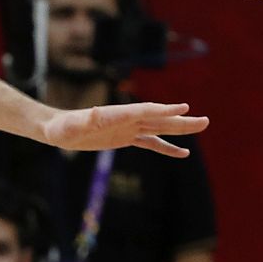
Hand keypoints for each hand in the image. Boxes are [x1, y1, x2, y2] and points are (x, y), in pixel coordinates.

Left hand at [37, 101, 207, 157]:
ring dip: (180, 130)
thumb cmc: (61, 127)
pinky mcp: (126, 138)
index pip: (145, 111)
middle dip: (181, 120)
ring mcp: (128, 128)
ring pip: (159, 128)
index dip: (164, 110)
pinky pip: (151, 143)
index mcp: (117, 115)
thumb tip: (94, 112)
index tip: (184, 108)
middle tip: (205, 120)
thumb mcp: (70, 126)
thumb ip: (84, 120)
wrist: (57, 130)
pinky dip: (166, 147)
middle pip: (159, 118)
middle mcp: (126, 119)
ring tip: (202, 126)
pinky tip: (183, 153)